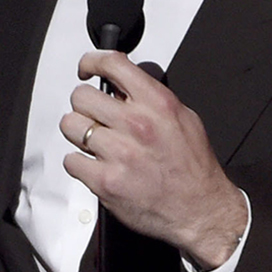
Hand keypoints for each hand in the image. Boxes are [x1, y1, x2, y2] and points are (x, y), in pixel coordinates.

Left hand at [59, 50, 247, 269]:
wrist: (201, 209)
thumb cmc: (194, 166)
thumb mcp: (183, 117)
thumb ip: (152, 98)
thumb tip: (123, 87)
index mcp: (157, 103)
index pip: (112, 63)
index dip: (91, 62)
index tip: (87, 68)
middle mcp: (137, 124)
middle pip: (82, 96)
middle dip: (84, 103)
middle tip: (93, 113)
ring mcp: (119, 153)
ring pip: (71, 126)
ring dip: (79, 132)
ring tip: (93, 139)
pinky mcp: (105, 181)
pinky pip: (71, 161)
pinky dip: (79, 162)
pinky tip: (94, 164)